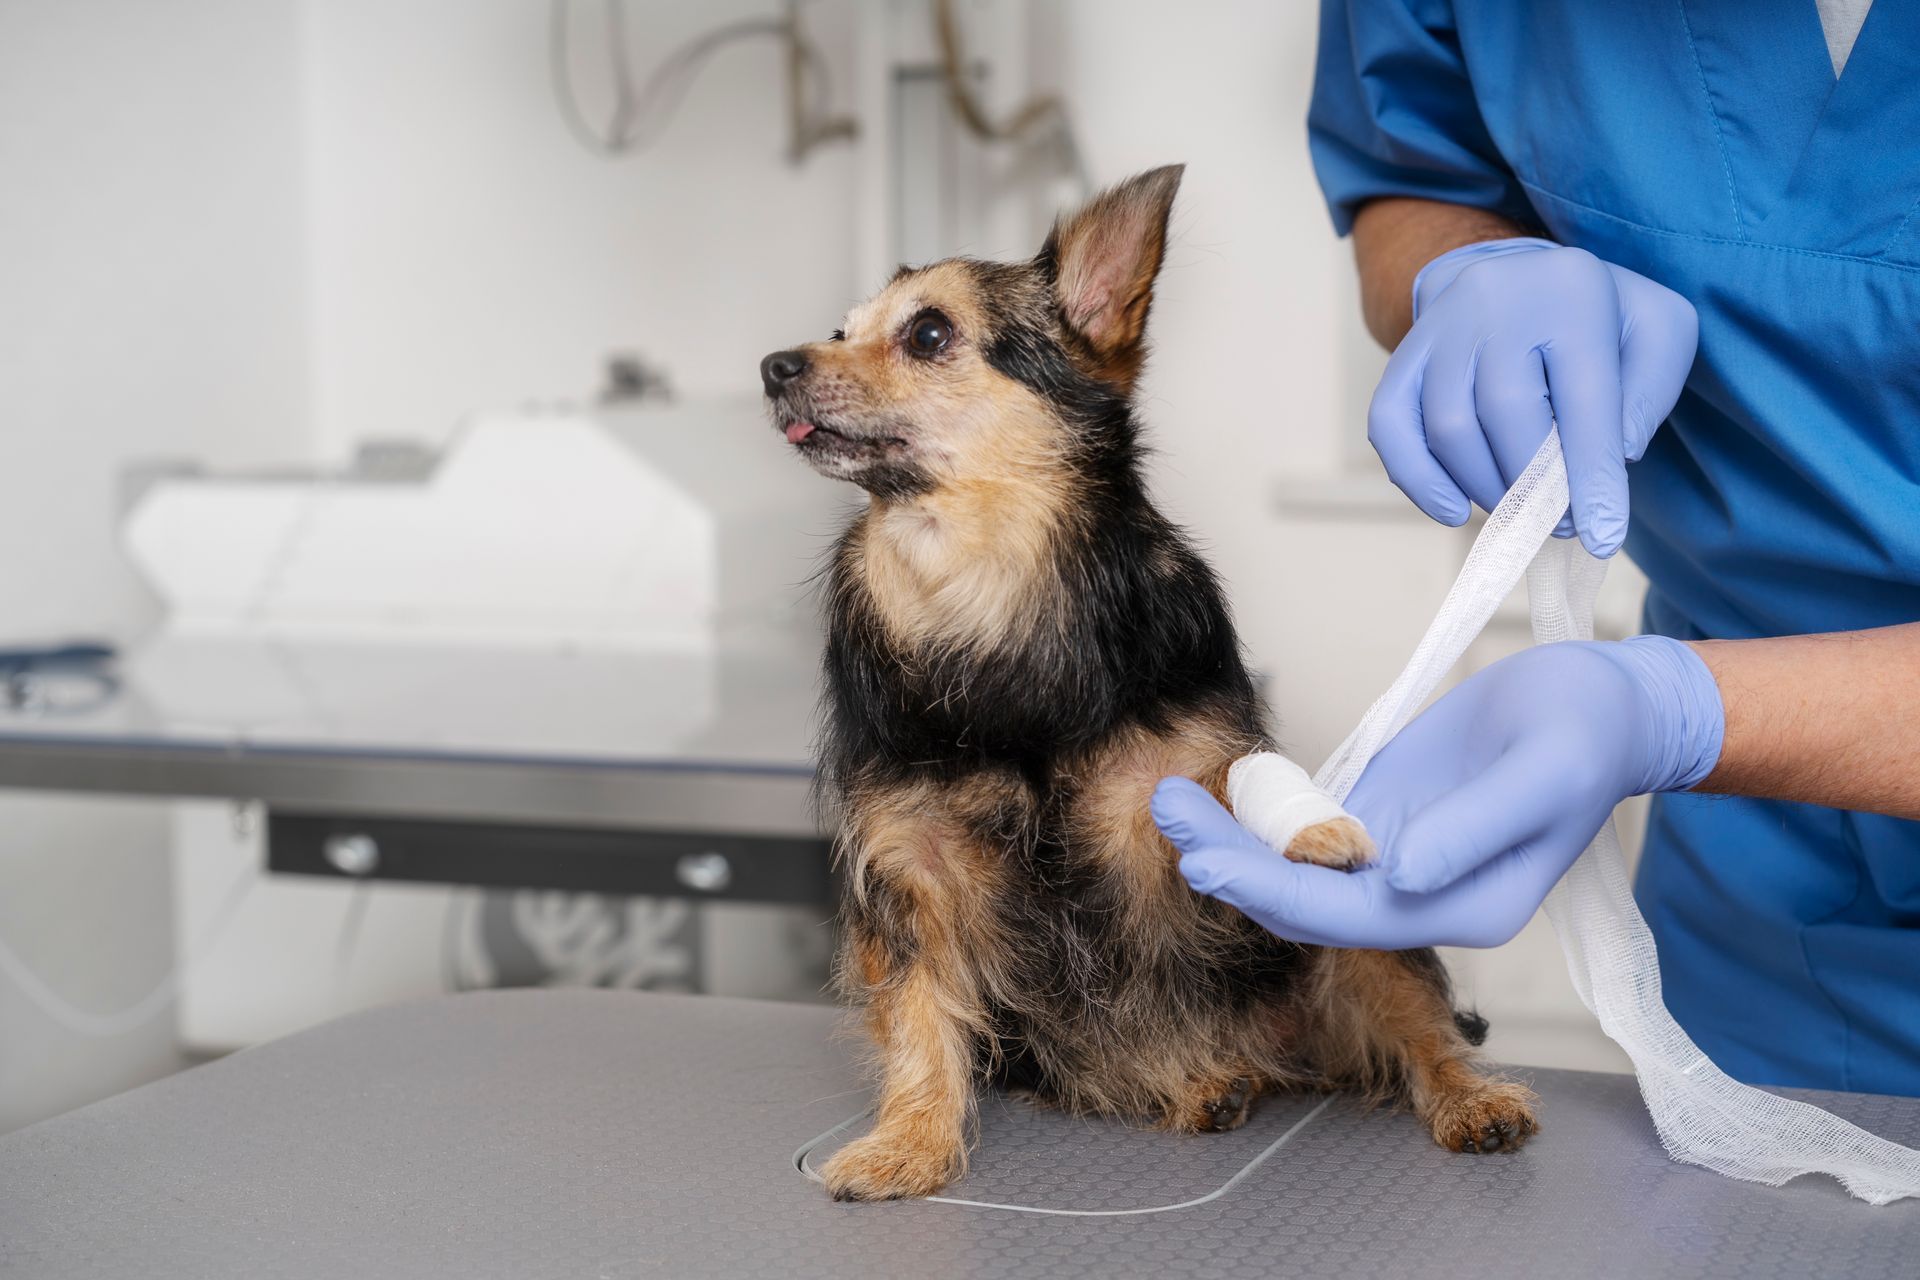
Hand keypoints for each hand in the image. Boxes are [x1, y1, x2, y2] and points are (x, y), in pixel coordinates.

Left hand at [1152, 636, 1722, 948]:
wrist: (1605, 704)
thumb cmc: (1586, 735)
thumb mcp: (1543, 774)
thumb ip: (1474, 830)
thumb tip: (1400, 874)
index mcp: (1466, 909)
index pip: (1351, 919)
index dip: (1274, 892)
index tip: (1209, 862)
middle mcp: (1423, 898)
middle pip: (1308, 902)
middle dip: (1233, 866)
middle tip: (1168, 812)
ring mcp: (1398, 860)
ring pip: (1297, 871)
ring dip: (1234, 843)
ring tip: (1172, 800)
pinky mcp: (1383, 818)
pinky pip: (1308, 834)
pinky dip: (1261, 818)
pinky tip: (1217, 792)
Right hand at [1369, 238, 1697, 556]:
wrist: (1518, 277)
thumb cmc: (1597, 317)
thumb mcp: (1658, 330)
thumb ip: (1651, 390)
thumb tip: (1616, 455)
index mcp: (1572, 290)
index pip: (1583, 395)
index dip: (1590, 473)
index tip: (1603, 536)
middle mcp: (1496, 299)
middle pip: (1505, 413)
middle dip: (1534, 486)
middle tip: (1560, 523)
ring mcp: (1441, 328)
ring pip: (1449, 427)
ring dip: (1486, 487)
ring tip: (1521, 508)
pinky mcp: (1404, 358)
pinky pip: (1391, 425)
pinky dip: (1418, 479)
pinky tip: (1453, 510)